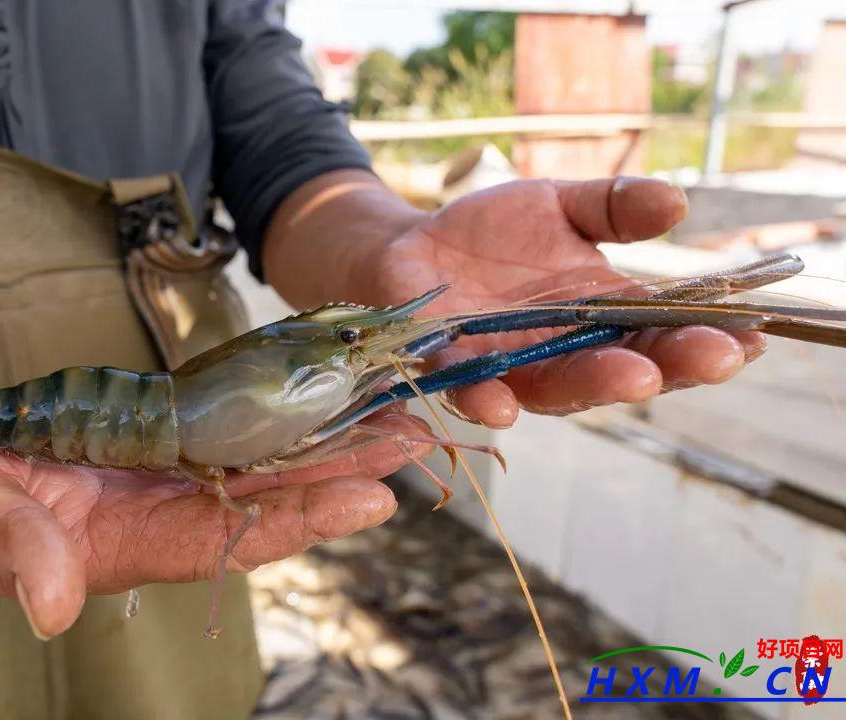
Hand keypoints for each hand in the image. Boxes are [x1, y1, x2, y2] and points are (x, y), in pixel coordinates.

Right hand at [0, 412, 426, 639]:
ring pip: (262, 454)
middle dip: (342, 470)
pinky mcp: (163, 433)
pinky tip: (324, 385)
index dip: (300, 519)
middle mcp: (169, 510)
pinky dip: (279, 404)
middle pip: (270, 494)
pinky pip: (232, 421)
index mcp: (135, 544)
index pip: (232, 537)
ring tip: (394, 409)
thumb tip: (52, 604)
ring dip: (326, 433)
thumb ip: (15, 559)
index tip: (368, 500)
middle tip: (413, 440)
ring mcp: (169, 471)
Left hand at [359, 177, 764, 426]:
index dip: (703, 339)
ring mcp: (508, 366)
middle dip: (668, 367)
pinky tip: (502, 403)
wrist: (412, 243)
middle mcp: (561, 352)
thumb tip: (676, 203)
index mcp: (598, 316)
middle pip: (621, 371)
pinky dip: (486, 398)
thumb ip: (613, 207)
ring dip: (594, 386)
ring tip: (637, 378)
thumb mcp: (559, 204)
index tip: (751, 336)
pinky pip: (470, 389)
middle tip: (713, 358)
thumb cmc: (493, 231)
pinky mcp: (450, 368)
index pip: (660, 336)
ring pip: (555, 387)